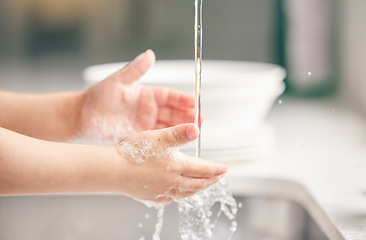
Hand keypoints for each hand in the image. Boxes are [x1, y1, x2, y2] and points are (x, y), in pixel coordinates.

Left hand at [77, 49, 195, 142]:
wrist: (81, 118)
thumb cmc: (96, 98)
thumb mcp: (117, 81)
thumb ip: (135, 70)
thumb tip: (149, 54)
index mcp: (145, 95)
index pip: (170, 96)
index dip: (184, 99)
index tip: (196, 102)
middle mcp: (147, 109)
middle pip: (173, 112)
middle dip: (188, 115)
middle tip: (200, 119)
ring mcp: (144, 123)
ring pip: (168, 126)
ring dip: (182, 128)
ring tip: (195, 131)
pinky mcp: (139, 136)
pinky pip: (157, 138)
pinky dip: (169, 140)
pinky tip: (178, 142)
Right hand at [114, 123, 226, 203]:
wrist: (112, 170)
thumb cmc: (133, 152)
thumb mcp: (159, 137)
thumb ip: (179, 133)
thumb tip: (196, 129)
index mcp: (177, 166)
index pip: (203, 169)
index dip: (215, 169)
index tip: (224, 169)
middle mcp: (172, 182)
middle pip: (197, 184)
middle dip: (210, 181)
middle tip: (218, 179)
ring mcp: (161, 191)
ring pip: (185, 193)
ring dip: (197, 189)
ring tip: (201, 186)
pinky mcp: (150, 196)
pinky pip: (170, 199)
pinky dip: (178, 196)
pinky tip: (175, 194)